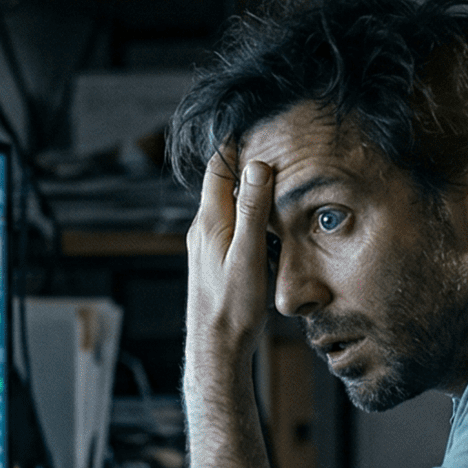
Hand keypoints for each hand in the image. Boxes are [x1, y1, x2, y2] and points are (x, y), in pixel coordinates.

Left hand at [184, 151, 274, 365]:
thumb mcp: (247, 256)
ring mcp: (206, 244)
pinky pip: (228, 222)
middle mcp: (202, 229)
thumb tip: (256, 167)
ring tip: (264, 169)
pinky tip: (258, 215)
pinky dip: (243, 209)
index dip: (233, 143)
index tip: (250, 122)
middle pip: (219, 182)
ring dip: (242, 185)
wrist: (216, 346)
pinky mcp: (213, 259)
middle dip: (239, 159)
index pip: (218, 169)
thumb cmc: (233, 306)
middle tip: (263, 138)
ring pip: (224, 203)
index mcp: (210, 222)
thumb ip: (251, 210)